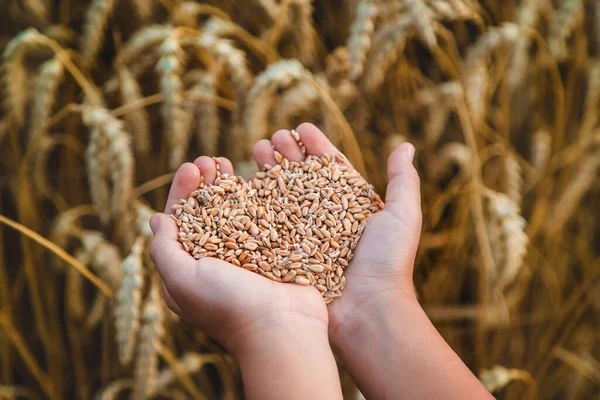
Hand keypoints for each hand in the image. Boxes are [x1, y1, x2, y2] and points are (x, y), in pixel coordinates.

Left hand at [149, 138, 344, 399]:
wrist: (284, 329)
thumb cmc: (229, 307)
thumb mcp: (183, 281)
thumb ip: (164, 251)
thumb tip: (157, 220)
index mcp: (188, 272)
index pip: (178, 224)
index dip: (181, 193)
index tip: (191, 168)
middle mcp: (214, 264)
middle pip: (205, 214)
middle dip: (204, 185)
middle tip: (209, 160)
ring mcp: (245, 258)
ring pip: (232, 213)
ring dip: (228, 186)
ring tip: (229, 162)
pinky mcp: (272, 254)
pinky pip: (260, 220)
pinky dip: (256, 198)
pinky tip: (257, 179)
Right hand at [250, 123, 421, 342]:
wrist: (368, 312)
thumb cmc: (388, 264)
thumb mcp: (402, 217)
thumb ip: (403, 181)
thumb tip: (405, 145)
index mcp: (350, 206)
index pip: (330, 168)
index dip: (315, 146)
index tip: (301, 128)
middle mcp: (324, 218)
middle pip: (301, 178)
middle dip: (287, 154)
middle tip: (273, 138)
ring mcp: (302, 235)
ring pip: (282, 196)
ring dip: (270, 171)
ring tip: (258, 150)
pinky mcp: (285, 253)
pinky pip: (268, 225)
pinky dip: (257, 203)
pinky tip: (246, 184)